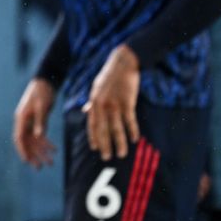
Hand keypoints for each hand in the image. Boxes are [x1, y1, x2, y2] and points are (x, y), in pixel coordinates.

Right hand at [14, 78, 57, 168]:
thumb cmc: (43, 92)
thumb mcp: (42, 107)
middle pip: (26, 143)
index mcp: (21, 118)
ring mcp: (30, 122)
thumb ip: (41, 121)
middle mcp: (24, 122)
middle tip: (40, 167)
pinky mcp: (37, 121)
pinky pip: (40, 135)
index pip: (19, 138)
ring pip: (34, 141)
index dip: (22, 150)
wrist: (46, 81)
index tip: (26, 162)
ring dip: (41, 152)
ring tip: (51, 162)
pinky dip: (46, 143)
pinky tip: (54, 149)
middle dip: (33, 155)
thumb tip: (39, 136)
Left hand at [82, 45, 140, 160]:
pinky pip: (129, 120)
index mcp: (94, 101)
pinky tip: (134, 139)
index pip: (92, 123)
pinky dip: (132, 130)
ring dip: (119, 143)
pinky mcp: (127, 101)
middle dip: (105, 145)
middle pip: (103, 129)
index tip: (95, 148)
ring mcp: (114, 103)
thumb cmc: (110, 76)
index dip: (93, 137)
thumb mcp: (96, 87)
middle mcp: (102, 104)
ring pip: (116, 128)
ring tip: (122, 154)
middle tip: (107, 158)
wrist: (123, 63)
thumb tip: (86, 111)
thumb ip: (92, 101)